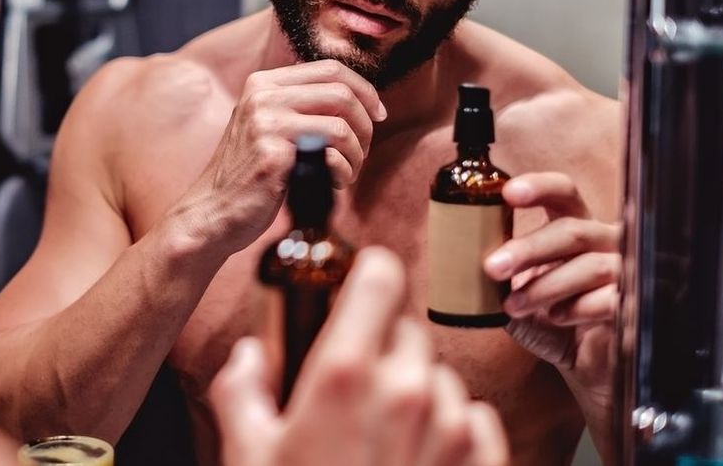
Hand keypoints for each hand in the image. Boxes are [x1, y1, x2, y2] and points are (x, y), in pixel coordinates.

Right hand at [179, 60, 384, 253]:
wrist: (213, 211)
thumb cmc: (249, 175)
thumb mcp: (268, 126)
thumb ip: (301, 106)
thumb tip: (360, 99)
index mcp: (264, 83)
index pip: (331, 69)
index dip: (364, 90)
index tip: (378, 114)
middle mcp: (263, 95)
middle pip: (341, 93)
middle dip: (365, 125)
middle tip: (362, 152)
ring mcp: (265, 122)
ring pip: (341, 125)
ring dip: (356, 154)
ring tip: (347, 173)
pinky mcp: (272, 152)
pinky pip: (331, 154)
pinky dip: (343, 171)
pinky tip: (333, 184)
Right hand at [211, 248, 508, 465]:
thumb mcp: (247, 453)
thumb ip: (240, 390)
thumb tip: (247, 357)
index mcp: (344, 374)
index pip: (379, 277)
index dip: (366, 275)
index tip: (356, 286)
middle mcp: (405, 389)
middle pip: (405, 329)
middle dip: (379, 348)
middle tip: (349, 392)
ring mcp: (450, 429)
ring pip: (438, 376)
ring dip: (414, 391)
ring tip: (380, 437)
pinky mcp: (482, 464)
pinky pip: (474, 417)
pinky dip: (452, 428)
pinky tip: (419, 456)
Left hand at [484, 172, 619, 402]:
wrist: (582, 362)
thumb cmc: (550, 317)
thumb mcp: (516, 291)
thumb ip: (497, 274)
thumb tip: (458, 263)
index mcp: (573, 225)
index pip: (563, 192)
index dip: (539, 187)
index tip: (508, 193)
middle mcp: (602, 240)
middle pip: (572, 230)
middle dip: (528, 248)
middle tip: (493, 267)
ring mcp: (623, 270)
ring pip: (588, 266)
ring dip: (544, 286)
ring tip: (513, 306)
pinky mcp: (632, 302)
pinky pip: (607, 299)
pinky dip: (576, 308)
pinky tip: (556, 317)